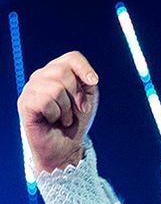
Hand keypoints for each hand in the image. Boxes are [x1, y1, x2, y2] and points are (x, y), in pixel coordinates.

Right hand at [17, 51, 99, 172]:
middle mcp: (41, 76)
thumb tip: (88, 78)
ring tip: (63, 117)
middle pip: (64, 72)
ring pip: (56, 88)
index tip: (94, 82)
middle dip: (77, 94)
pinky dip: (56, 114)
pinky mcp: (24, 103)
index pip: (72, 57)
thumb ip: (86, 81)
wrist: (66, 146)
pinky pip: (46, 101)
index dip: (85, 68)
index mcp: (57, 72)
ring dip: (67, 108)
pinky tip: (53, 120)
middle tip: (77, 109)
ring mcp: (31, 88)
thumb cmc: (76, 121)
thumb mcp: (87, 98)